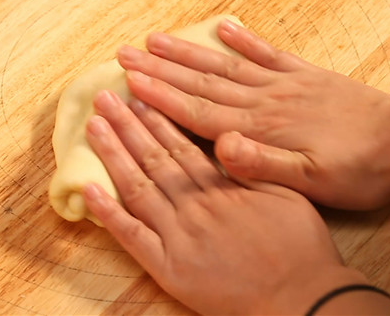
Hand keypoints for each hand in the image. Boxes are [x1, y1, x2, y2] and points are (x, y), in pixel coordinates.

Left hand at [82, 90, 366, 314]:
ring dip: (114, 154)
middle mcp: (195, 205)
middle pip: (154, 158)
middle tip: (105, 97)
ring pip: (138, 187)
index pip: (181, 144)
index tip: (138, 94)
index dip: (157, 118)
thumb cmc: (300, 248)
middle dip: (128, 125)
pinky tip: (88, 189)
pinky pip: (131, 236)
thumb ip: (253, 166)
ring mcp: (178, 236)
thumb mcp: (288, 195)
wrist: (301, 299)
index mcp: (223, 187)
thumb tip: (227, 136)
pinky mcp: (167, 267)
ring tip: (94, 126)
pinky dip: (108, 213)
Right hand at [116, 20, 389, 209]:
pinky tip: (222, 26)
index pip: (198, 111)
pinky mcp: (305, 76)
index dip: (161, 96)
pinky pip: (267, 52)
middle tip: (125, 52)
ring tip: (157, 38)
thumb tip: (219, 146)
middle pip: (202, 81)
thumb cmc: (358, 171)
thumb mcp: (312, 182)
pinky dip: (243, 37)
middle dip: (161, 68)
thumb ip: (263, 165)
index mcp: (259, 129)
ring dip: (189, 51)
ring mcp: (284, 84)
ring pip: (225, 64)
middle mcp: (264, 101)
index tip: (129, 80)